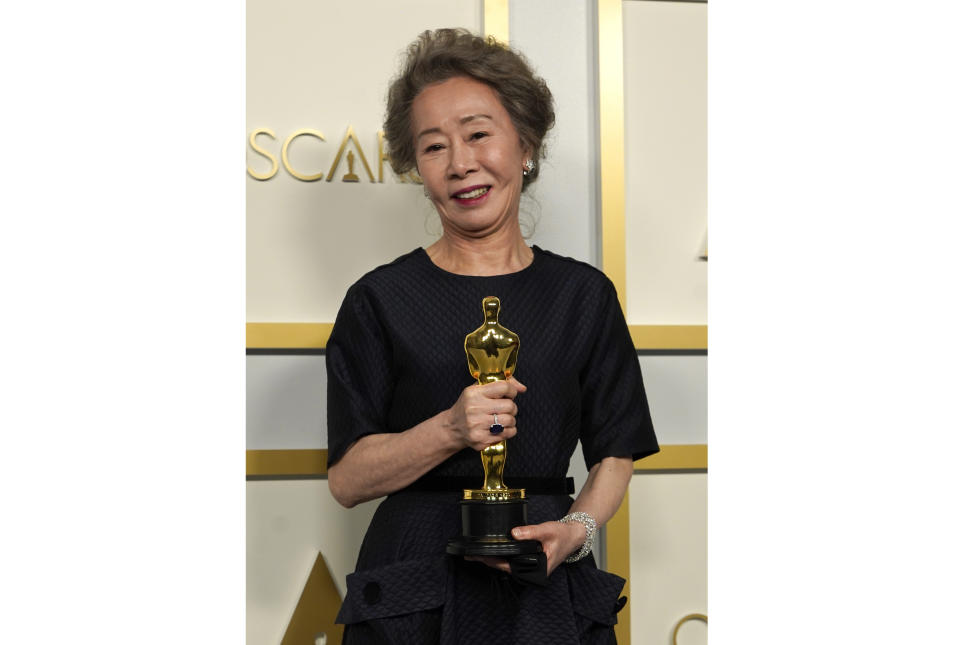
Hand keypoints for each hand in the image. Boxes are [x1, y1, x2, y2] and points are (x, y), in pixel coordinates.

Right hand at [446, 377, 526, 450]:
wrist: (452, 427)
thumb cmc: (468, 406)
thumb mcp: (478, 389)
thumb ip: (501, 384)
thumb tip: (522, 388)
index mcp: (474, 394)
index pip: (503, 387)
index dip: (511, 390)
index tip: (509, 394)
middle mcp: (474, 409)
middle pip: (510, 406)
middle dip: (511, 407)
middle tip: (505, 409)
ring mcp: (477, 426)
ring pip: (510, 421)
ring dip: (510, 420)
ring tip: (502, 419)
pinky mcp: (481, 440)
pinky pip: (507, 434)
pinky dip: (507, 431)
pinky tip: (499, 428)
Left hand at [465, 519, 586, 576]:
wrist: (573, 535)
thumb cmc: (562, 535)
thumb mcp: (546, 530)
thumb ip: (530, 532)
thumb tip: (514, 533)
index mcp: (538, 569)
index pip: (510, 568)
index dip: (494, 562)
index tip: (480, 556)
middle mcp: (532, 571)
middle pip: (505, 568)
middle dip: (488, 562)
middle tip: (471, 555)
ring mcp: (530, 567)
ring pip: (507, 565)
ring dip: (492, 559)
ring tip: (476, 555)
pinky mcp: (529, 561)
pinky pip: (512, 561)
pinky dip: (501, 556)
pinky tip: (491, 552)